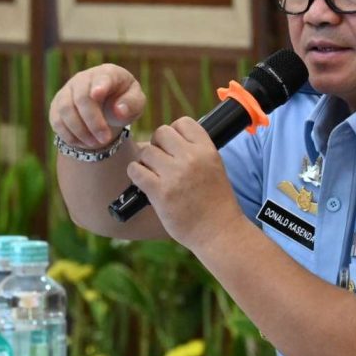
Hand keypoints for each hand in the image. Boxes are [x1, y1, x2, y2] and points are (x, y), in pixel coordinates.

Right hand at [49, 64, 144, 148]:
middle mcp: (84, 78)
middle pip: (81, 98)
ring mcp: (67, 90)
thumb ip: (132, 104)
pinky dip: (69, 135)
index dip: (99, 85)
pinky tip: (83, 143)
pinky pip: (57, 121)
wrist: (108, 106)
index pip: (102, 78)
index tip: (97, 94)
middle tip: (105, 139)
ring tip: (95, 143)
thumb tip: (119, 111)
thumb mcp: (136, 102)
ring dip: (80, 131)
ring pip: (66, 110)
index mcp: (108, 73)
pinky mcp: (57, 105)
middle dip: (93, 122)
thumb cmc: (124, 102)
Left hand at [126, 117, 245, 250]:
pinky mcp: (160, 192)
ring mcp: (175, 175)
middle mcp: (191, 158)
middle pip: (161, 133)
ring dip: (146, 162)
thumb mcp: (215, 168)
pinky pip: (136, 170)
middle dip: (157, 145)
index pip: (183, 123)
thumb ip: (195, 152)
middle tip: (160, 162)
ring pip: (146, 152)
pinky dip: (136, 175)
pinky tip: (144, 183)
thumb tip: (165, 141)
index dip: (174, 133)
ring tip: (154, 176)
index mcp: (207, 150)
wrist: (219, 232)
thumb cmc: (215, 203)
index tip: (174, 148)